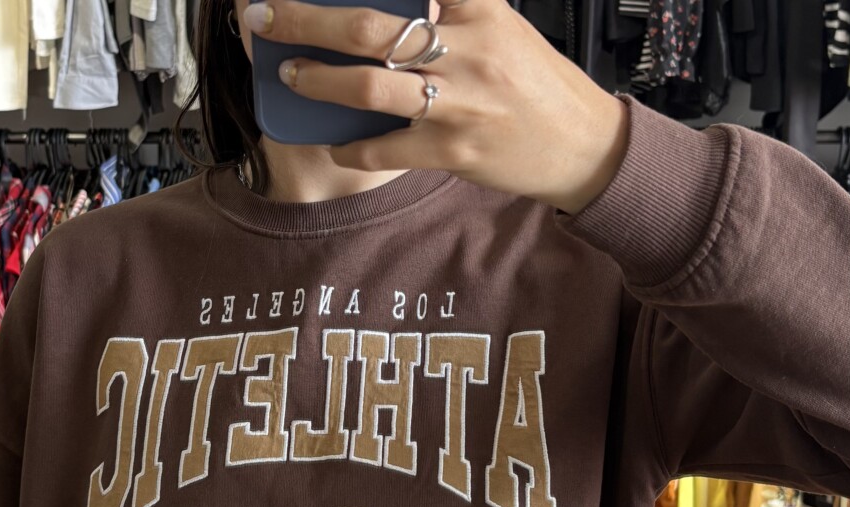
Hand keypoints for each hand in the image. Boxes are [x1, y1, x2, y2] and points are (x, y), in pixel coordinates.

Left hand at [241, 0, 629, 213]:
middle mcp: (469, 51)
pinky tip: (335, 142)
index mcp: (481, 10)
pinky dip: (353, 146)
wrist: (582, 145)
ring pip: (371, 85)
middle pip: (372, 26)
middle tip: (267, 14)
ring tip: (291, 73)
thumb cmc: (536, 86)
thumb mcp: (501, 30)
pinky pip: (387, 148)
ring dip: (319, 79)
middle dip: (309, 19)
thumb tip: (386, 15)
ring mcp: (460, 103)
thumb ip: (451, 15)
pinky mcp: (454, 150)